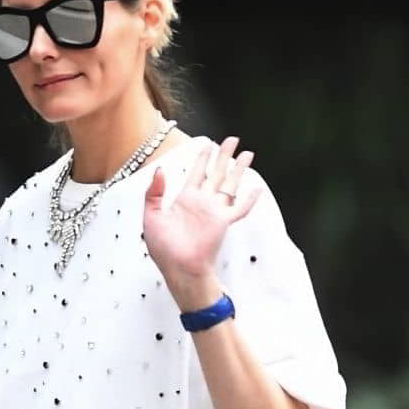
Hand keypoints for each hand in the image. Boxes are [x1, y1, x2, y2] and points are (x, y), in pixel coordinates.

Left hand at [142, 134, 259, 304]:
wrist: (178, 268)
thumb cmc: (164, 249)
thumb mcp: (151, 217)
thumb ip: (153, 193)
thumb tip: (159, 170)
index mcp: (185, 200)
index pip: (197, 173)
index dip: (203, 158)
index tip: (209, 144)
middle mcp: (202, 203)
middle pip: (217, 173)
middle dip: (225, 156)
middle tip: (233, 140)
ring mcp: (214, 212)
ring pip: (230, 184)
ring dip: (239, 169)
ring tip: (248, 154)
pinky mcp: (223, 222)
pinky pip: (239, 209)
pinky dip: (249, 200)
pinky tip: (257, 190)